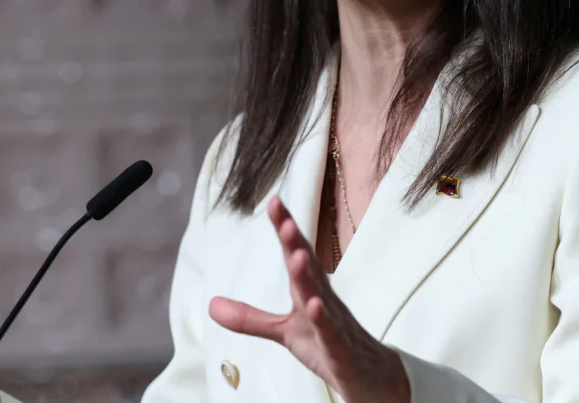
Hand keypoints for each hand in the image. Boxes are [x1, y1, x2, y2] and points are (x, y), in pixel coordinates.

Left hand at [208, 196, 410, 402]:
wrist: (369, 376)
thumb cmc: (327, 344)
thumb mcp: (283, 332)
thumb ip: (249, 318)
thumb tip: (210, 305)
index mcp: (309, 290)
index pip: (296, 254)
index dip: (286, 228)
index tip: (274, 201)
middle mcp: (324, 299)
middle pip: (309, 267)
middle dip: (296, 242)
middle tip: (283, 218)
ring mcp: (335, 323)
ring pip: (321, 296)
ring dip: (308, 275)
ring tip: (296, 254)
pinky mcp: (341, 350)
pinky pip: (332, 333)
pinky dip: (323, 319)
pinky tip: (314, 305)